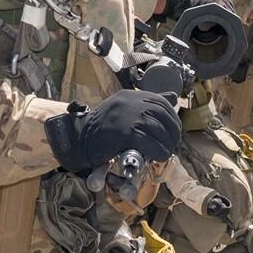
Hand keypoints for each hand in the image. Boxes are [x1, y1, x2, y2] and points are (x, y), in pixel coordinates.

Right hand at [46, 89, 182, 173]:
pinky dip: (158, 151)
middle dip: (172, 131)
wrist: (78, 138)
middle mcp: (131, 102)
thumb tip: (173, 96)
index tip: (173, 131)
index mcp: (131, 96)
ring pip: (158, 129)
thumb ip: (147, 103)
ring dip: (167, 143)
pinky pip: (149, 142)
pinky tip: (159, 156)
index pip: (161, 102)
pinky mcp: (124, 132)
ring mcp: (127, 116)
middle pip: (162, 115)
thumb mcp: (124, 109)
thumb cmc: (101, 128)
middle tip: (172, 144)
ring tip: (166, 152)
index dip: (172, 118)